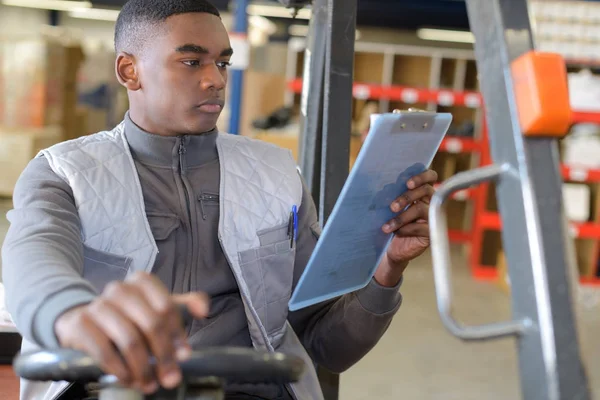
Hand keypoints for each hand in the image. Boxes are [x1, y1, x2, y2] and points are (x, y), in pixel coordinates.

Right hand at [54, 271, 209, 393]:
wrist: (82, 318)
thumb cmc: (127, 315)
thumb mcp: (155, 306)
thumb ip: (182, 305)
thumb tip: (204, 309)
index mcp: (142, 282)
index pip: (167, 307)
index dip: (178, 334)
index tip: (184, 355)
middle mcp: (120, 289)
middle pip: (151, 324)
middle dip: (164, 356)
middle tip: (170, 377)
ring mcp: (98, 305)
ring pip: (130, 340)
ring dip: (143, 368)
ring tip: (150, 383)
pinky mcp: (81, 324)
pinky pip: (105, 352)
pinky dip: (120, 370)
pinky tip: (128, 379)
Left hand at [374, 169, 436, 286]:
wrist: (390, 248)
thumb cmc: (390, 223)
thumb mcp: (390, 208)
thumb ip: (392, 195)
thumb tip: (386, 187)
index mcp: (422, 192)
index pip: (430, 177)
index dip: (422, 176)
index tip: (407, 183)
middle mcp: (430, 202)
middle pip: (426, 190)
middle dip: (407, 196)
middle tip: (392, 207)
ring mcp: (433, 217)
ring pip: (421, 209)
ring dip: (401, 217)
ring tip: (386, 226)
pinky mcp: (431, 233)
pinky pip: (420, 227)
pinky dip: (405, 229)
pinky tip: (395, 233)